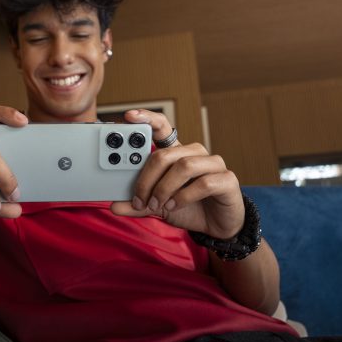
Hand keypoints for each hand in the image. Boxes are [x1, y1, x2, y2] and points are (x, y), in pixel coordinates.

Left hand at [110, 109, 243, 238]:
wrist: (217, 225)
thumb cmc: (188, 208)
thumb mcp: (158, 207)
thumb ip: (138, 204)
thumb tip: (115, 206)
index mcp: (177, 153)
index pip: (162, 127)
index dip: (146, 118)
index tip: (128, 116)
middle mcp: (195, 153)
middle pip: (165, 154)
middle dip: (147, 178)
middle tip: (139, 199)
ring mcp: (213, 164)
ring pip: (184, 166)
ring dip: (164, 188)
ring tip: (156, 205)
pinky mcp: (227, 179)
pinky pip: (203, 183)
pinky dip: (184, 196)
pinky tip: (175, 206)